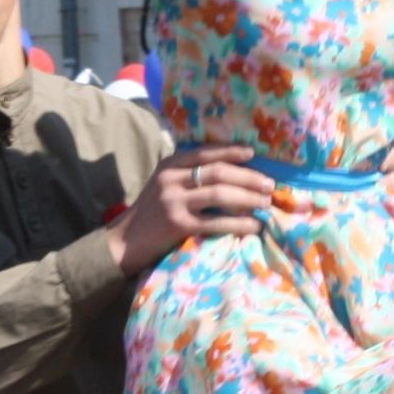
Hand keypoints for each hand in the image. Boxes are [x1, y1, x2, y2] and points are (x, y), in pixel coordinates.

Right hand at [107, 147, 273, 275]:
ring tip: (266, 203)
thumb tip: (231, 172)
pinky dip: (239, 223)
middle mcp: (171, 179)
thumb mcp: (163, 185)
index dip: (232, 152)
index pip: (206, 153)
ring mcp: (174, 202)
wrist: (124, 242)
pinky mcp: (179, 226)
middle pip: (219, 172)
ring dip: (248, 198)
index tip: (253, 154)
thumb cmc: (150, 213)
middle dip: (248, 177)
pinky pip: (217, 222)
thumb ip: (187, 175)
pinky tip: (253, 226)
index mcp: (169, 165)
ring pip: (220, 194)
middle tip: (269, 184)